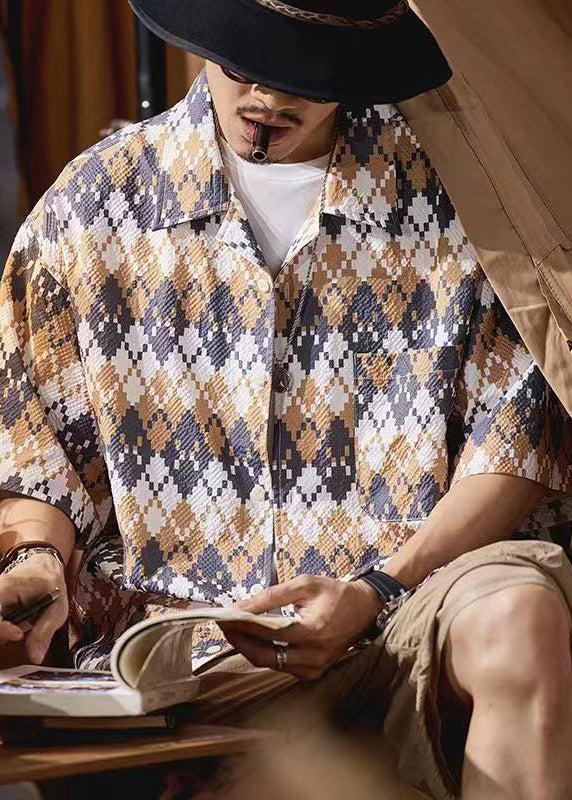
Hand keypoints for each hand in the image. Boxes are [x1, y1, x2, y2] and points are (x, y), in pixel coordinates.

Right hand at [0, 552, 68, 663]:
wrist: (43, 565)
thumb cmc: (50, 582)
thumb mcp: (57, 607)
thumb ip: (44, 632)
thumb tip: (35, 657)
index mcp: (6, 588)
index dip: (1, 629)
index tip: (19, 633)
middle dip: (2, 635)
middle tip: (21, 632)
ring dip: (3, 634)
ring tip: (22, 626)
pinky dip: (3, 631)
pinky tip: (16, 627)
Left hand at [221, 576, 383, 680]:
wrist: (364, 609)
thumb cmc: (335, 593)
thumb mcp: (303, 585)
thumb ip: (270, 596)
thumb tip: (240, 607)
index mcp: (313, 631)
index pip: (268, 633)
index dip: (242, 626)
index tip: (224, 616)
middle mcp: (314, 655)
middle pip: (264, 656)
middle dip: (239, 641)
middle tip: (224, 626)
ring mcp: (315, 667)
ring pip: (271, 664)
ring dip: (249, 648)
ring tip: (235, 630)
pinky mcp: (313, 672)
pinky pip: (282, 667)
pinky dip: (266, 654)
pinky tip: (255, 639)